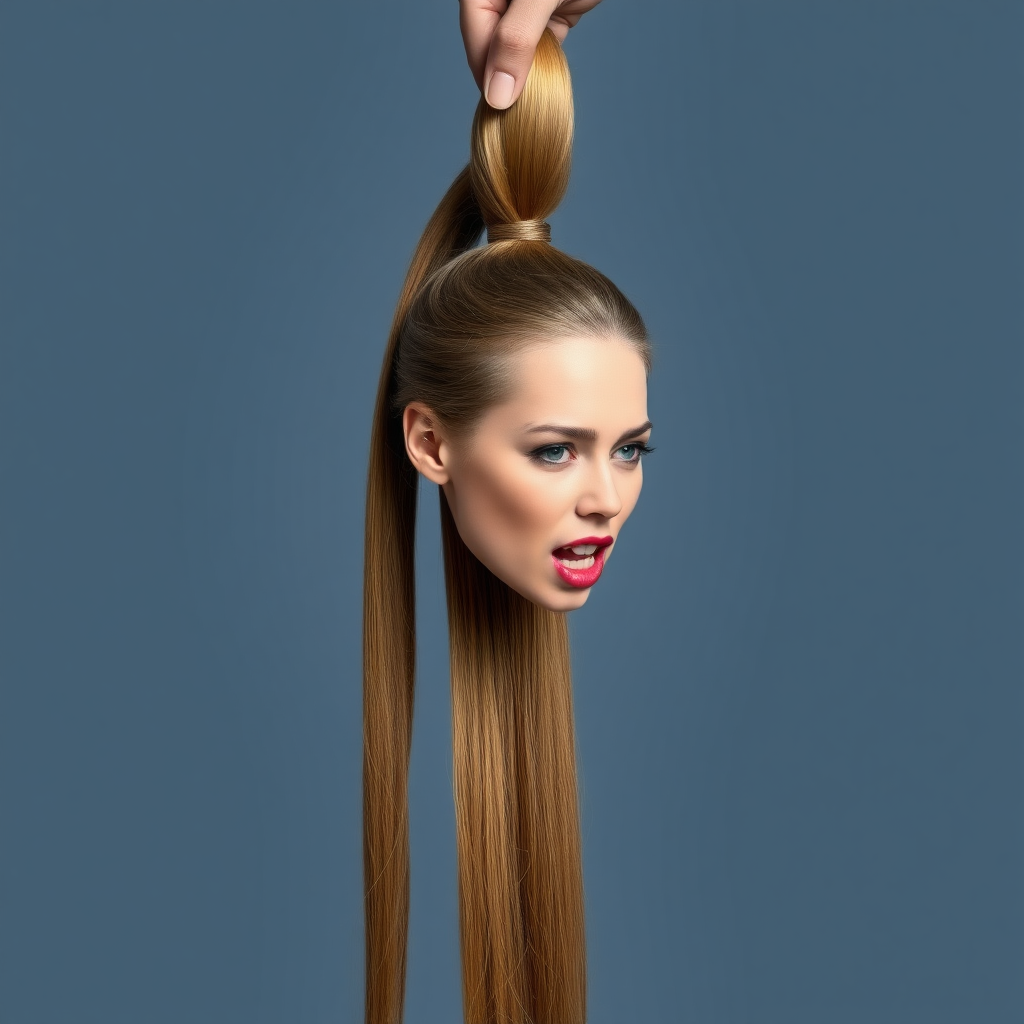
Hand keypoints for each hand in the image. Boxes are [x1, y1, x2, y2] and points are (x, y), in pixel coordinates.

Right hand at [460, 0, 602, 108]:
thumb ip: (517, 40)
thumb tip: (496, 96)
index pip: (477, 40)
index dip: (490, 78)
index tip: (505, 112)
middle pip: (493, 50)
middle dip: (509, 80)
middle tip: (523, 114)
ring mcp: (521, 6)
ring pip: (516, 54)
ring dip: (528, 78)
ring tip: (537, 102)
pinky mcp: (547, 11)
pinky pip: (539, 48)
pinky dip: (545, 66)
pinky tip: (551, 80)